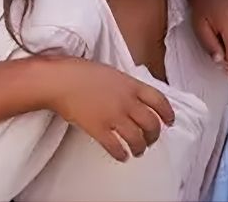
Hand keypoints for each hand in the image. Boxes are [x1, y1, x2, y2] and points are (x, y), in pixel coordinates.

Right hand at [47, 57, 175, 161]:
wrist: (58, 80)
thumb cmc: (78, 72)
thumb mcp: (109, 71)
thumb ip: (124, 85)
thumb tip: (132, 97)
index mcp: (130, 85)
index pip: (159, 100)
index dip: (168, 113)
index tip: (169, 121)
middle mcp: (126, 101)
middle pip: (151, 124)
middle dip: (153, 136)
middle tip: (150, 140)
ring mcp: (113, 116)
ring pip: (137, 139)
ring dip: (140, 148)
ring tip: (137, 151)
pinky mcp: (99, 129)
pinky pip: (116, 147)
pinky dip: (121, 154)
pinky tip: (121, 156)